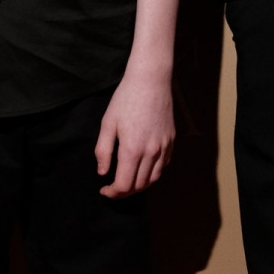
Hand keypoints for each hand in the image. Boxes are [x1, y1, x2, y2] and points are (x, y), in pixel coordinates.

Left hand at [95, 65, 174, 196]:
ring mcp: (163, 147)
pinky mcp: (170, 141)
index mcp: (132, 150)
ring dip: (139, 185)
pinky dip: (152, 173)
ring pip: (153, 178)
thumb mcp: (108, 123)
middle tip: (113, 188)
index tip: (104, 190)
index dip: (113, 193)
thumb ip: (103, 151)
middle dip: (124, 192)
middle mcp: (150, 152)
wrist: (151, 81)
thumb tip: (102, 172)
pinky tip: (143, 168)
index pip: (124, 185)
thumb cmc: (126, 99)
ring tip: (128, 182)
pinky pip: (163, 165)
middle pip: (139, 186)